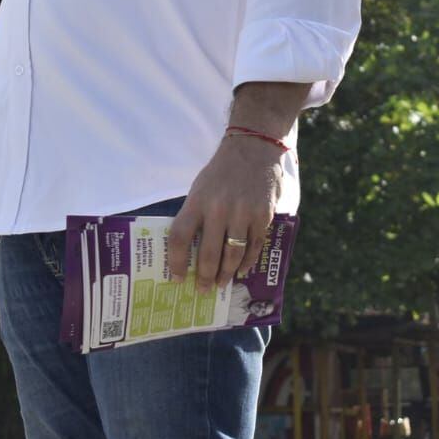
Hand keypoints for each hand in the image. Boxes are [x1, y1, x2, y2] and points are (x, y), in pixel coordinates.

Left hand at [167, 135, 283, 294]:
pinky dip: (247, 262)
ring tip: (222, 284)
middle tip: (203, 290)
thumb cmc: (222, 172)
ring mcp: (243, 213)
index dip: (176, 262)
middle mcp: (219, 209)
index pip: (180, 237)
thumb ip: (195, 215)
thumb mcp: (200, 188)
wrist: (254, 149)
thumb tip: (188, 251)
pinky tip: (241, 270)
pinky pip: (254, 246)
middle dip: (205, 277)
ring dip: (227, 274)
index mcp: (197, 201)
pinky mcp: (263, 215)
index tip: (176, 279)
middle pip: (209, 253)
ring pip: (233, 255)